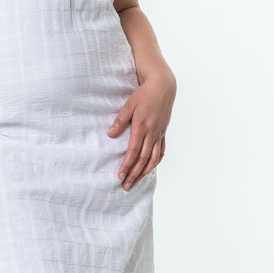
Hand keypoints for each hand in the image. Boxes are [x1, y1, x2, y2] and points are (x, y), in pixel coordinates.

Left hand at [107, 67, 176, 189]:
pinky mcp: (163, 132)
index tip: (119, 176)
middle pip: (143, 160)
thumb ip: (120, 121)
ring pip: (153, 159)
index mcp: (142, 127)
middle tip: (126, 186)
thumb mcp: (129, 105)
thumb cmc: (144, 94)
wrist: (163, 86)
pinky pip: (161, 151)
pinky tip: (150, 168)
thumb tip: (109, 134)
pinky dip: (156, 162)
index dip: (126, 165)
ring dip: (145, 172)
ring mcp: (159, 134)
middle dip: (134, 174)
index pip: (133, 152)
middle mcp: (152, 134)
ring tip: (136, 182)